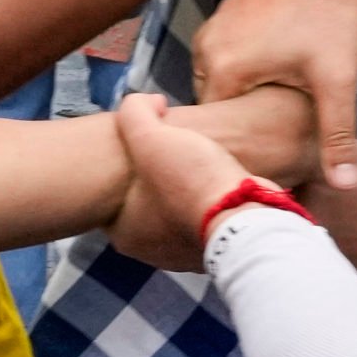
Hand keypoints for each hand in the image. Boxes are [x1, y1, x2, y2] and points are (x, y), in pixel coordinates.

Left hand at [103, 94, 278, 272]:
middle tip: (171, 150)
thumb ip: (135, 111)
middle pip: (145, 203)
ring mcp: (185, 254)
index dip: (123, 165)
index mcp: (125, 234)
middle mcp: (151, 252)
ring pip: (177, 211)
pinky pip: (204, 218)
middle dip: (156, 178)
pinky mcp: (216, 249)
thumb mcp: (148, 134)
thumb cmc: (188, 181)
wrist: (245, 215)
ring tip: (198, 160)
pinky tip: (217, 178)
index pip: (110, 197)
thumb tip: (148, 101)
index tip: (140, 145)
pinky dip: (209, 200)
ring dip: (186, 189)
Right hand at [195, 0, 356, 188]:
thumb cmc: (334, 21)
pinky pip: (222, 55)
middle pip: (215, 103)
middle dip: (241, 116)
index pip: (217, 126)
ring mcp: (212, 27)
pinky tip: (276, 67)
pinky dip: (241, 67)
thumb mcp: (337, 82)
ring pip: (217, 78)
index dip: (242, 140)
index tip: (270, 146)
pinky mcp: (223, 13)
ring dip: (241, 91)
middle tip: (276, 124)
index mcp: (223, 69)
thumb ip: (336, 136)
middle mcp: (205, 48)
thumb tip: (346, 187)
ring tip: (277, 96)